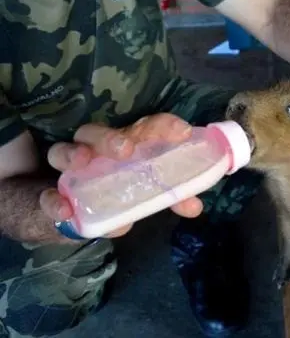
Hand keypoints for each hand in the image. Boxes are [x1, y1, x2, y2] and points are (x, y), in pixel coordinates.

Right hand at [39, 114, 202, 238]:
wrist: (67, 212)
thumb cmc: (113, 192)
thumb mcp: (145, 194)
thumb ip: (169, 198)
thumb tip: (194, 206)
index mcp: (123, 145)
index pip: (141, 128)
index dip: (162, 126)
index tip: (182, 131)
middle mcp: (94, 151)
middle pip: (99, 133)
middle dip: (111, 138)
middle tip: (126, 150)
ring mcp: (68, 170)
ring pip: (64, 150)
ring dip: (73, 154)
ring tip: (82, 161)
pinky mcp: (51, 194)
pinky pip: (46, 196)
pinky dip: (52, 201)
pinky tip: (62, 209)